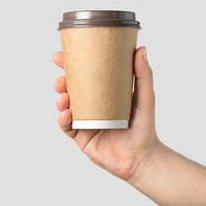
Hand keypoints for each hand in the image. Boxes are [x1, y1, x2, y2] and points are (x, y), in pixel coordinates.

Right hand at [52, 46, 160, 181]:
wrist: (141, 157)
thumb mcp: (145, 98)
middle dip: (62, 80)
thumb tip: (141, 49)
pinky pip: (67, 127)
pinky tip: (67, 113)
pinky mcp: (81, 136)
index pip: (85, 76)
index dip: (72, 65)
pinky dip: (63, 119)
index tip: (63, 54)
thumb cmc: (144, 127)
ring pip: (66, 107)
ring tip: (63, 94)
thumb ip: (144, 75)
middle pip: (71, 89)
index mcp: (104, 94)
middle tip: (61, 76)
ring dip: (60, 98)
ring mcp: (85, 121)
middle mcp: (92, 106)